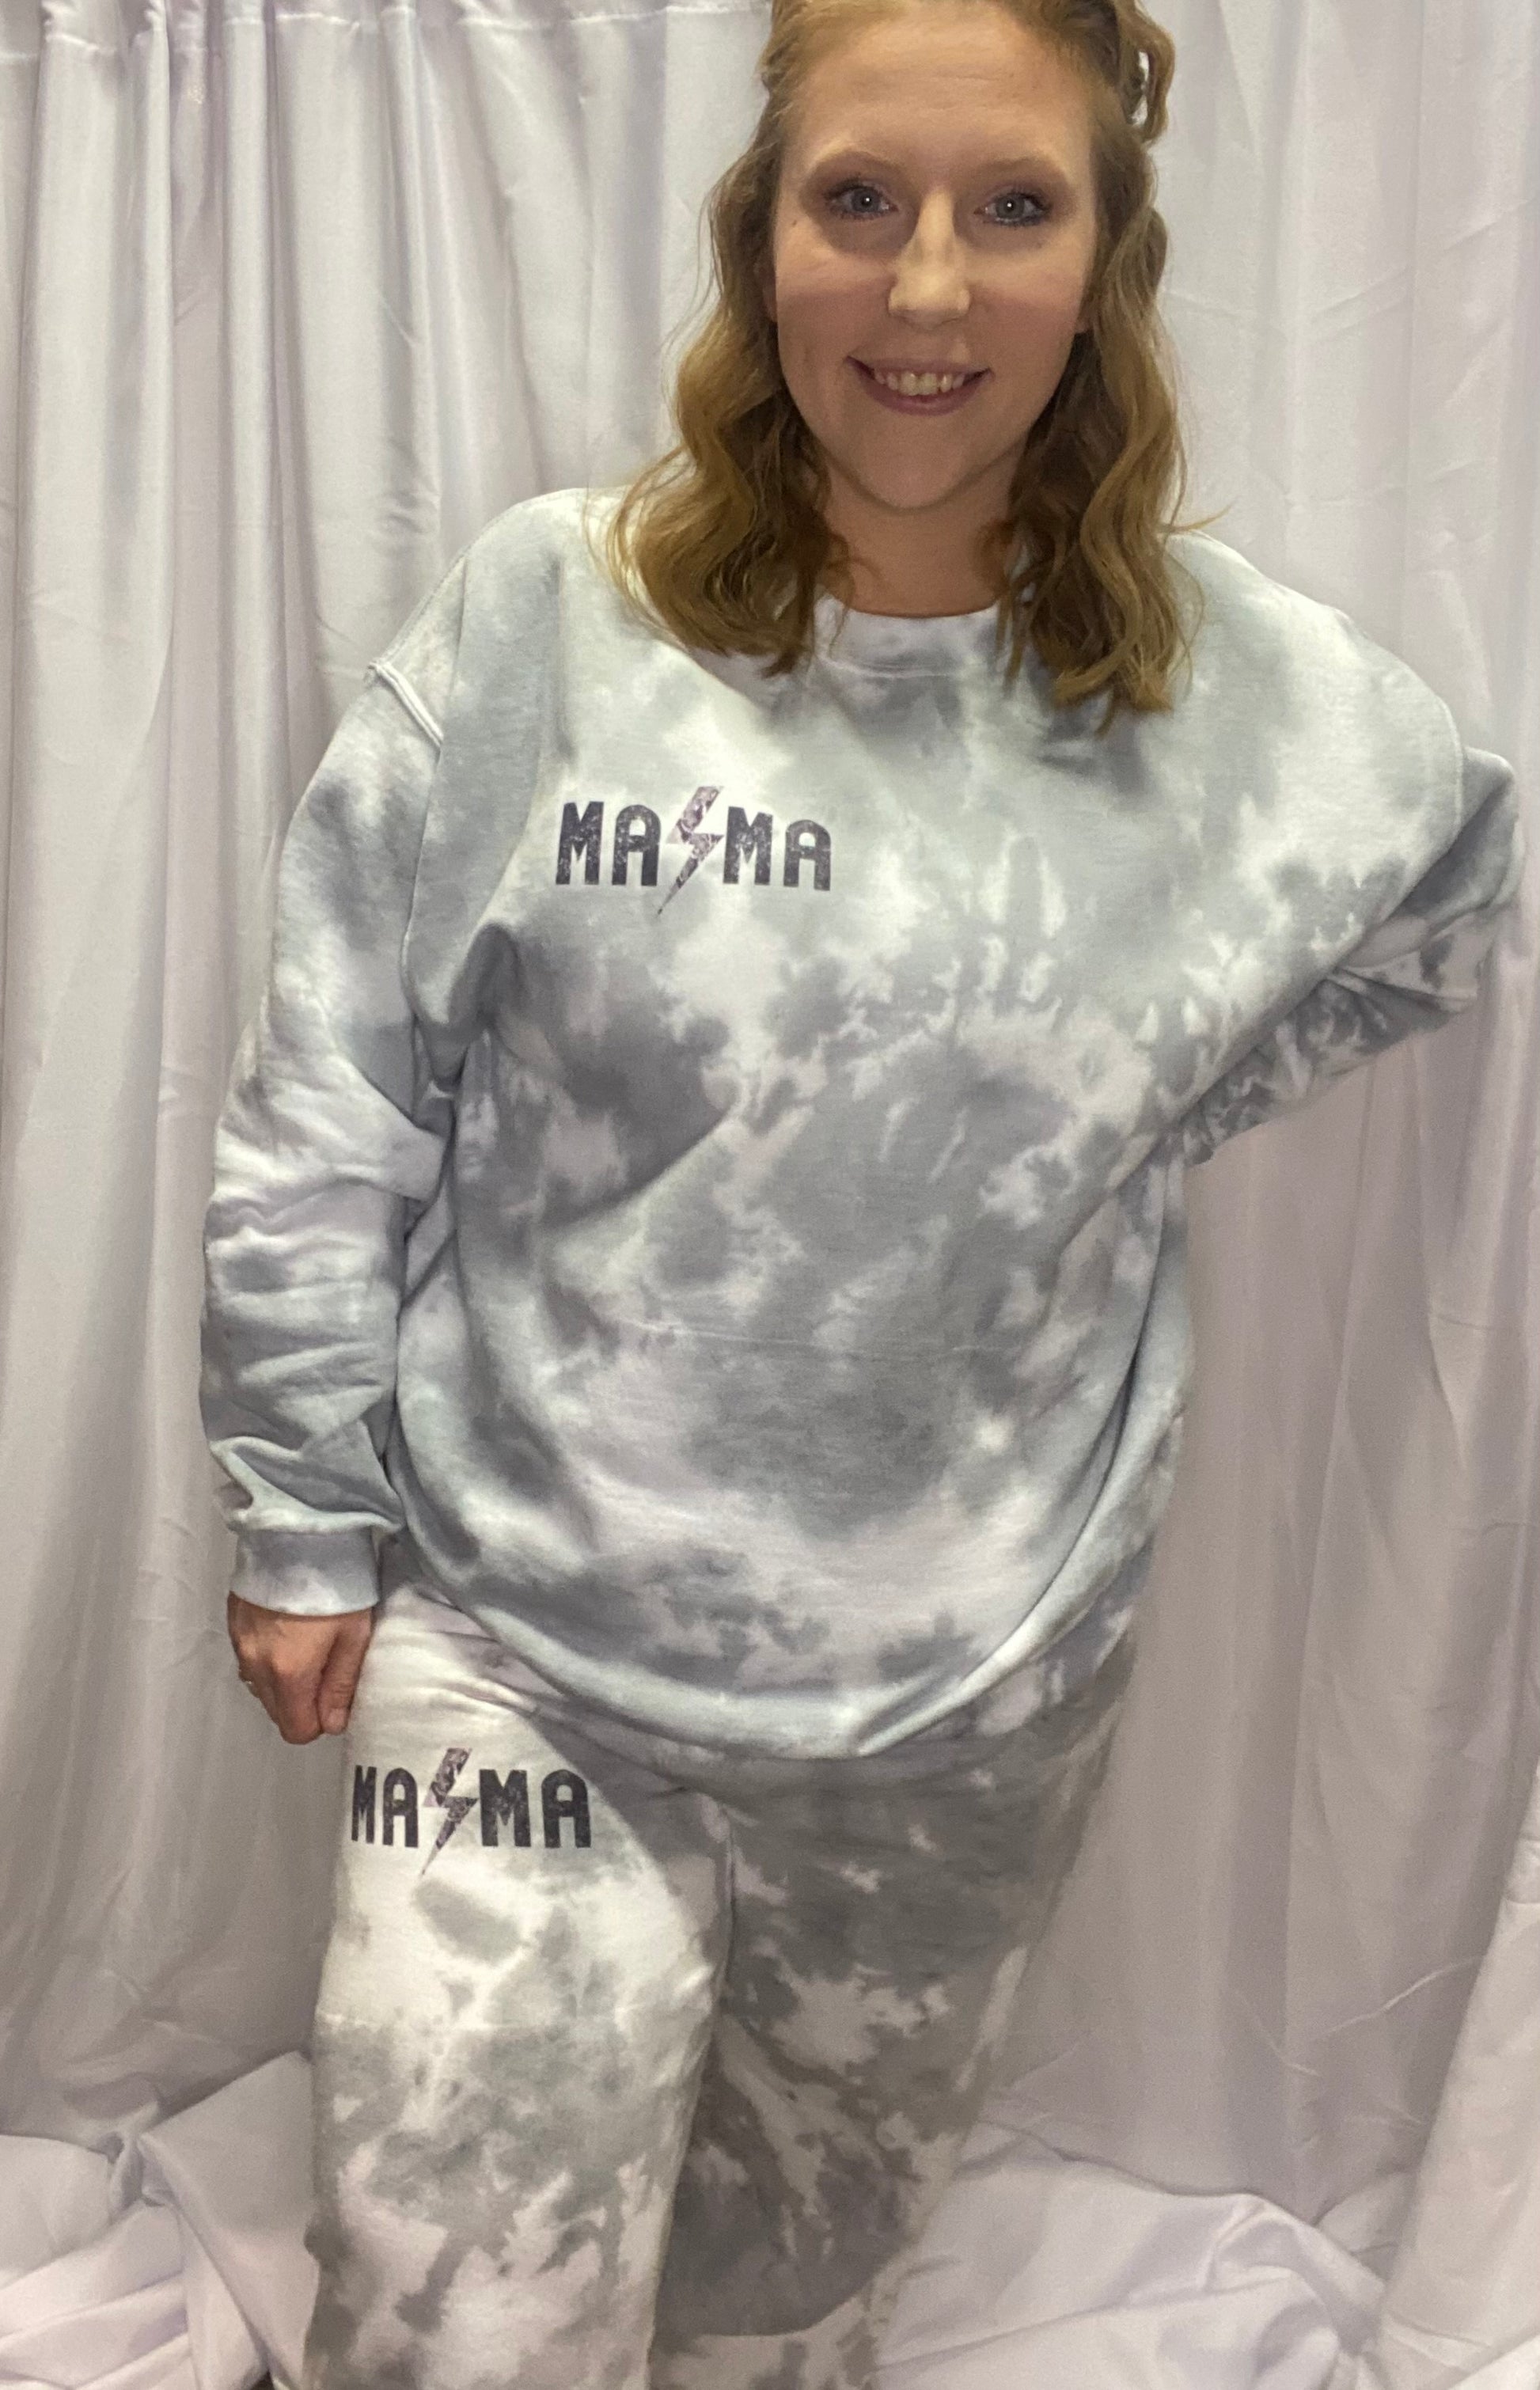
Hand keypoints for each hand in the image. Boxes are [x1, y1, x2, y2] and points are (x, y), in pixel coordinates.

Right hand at [228, 1594, 374, 1742]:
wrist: (298, 1533)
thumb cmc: (335, 1584)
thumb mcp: (354, 1636)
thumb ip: (341, 1685)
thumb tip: (333, 1724)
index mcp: (288, 1674)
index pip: (296, 1730)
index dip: (319, 1721)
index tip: (334, 1694)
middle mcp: (255, 1666)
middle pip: (275, 1710)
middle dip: (301, 1702)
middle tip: (325, 1666)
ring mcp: (239, 1644)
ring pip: (259, 1686)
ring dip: (282, 1681)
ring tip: (306, 1646)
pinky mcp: (232, 1623)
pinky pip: (248, 1659)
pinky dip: (267, 1657)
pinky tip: (286, 1630)